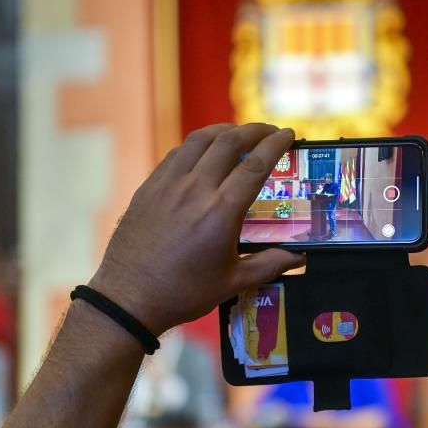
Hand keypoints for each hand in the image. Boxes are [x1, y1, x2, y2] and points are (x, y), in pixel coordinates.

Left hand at [88, 123, 304, 333]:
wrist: (129, 298)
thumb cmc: (183, 292)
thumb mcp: (233, 282)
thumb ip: (269, 264)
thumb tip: (298, 257)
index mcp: (221, 212)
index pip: (256, 164)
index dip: (276, 144)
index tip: (288, 134)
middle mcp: (195, 190)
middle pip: (229, 141)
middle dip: (255, 129)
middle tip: (270, 130)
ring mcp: (168, 185)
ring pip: (200, 139)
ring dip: (225, 129)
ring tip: (239, 132)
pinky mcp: (149, 187)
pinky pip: (177, 153)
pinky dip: (197, 144)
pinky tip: (205, 151)